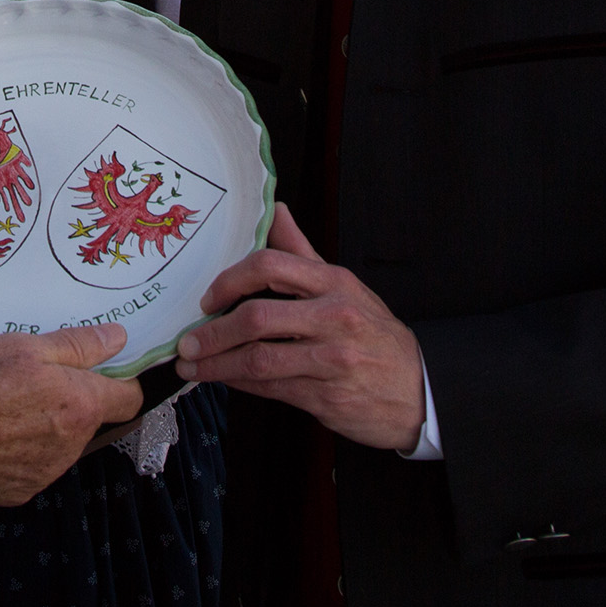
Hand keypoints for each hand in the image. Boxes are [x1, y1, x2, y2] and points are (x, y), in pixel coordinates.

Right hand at [0, 325, 143, 505]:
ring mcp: (45, 472)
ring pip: (60, 443)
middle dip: (72, 400)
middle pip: (89, 419)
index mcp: (81, 406)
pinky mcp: (19, 491)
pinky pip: (32, 465)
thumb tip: (117, 339)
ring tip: (6, 403)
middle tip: (35, 378)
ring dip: (45, 425)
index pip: (129, 399)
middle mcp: (71, 445)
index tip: (106, 368)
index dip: (121, 380)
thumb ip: (78, 345)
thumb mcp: (26, 346)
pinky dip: (21, 450)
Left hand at [174, 203, 426, 450]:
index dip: (230, 280)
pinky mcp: (326, 396)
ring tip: (192, 367)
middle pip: (257, 317)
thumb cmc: (375, 335)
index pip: (271, 265)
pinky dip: (240, 384)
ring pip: (259, 359)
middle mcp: (333, 317)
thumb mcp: (346, 287)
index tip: (207, 298)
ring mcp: (331, 359)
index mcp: (334, 283)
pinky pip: (271, 389)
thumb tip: (275, 209)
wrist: (418, 390)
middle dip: (213, 332)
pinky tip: (224, 380)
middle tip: (187, 342)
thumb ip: (303, 252)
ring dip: (217, 365)